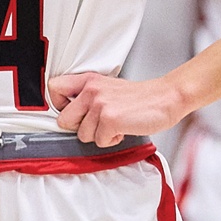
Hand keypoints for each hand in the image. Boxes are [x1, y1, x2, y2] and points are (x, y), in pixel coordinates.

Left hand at [49, 71, 188, 147]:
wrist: (166, 98)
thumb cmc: (140, 97)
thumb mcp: (107, 87)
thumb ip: (88, 96)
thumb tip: (70, 115)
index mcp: (88, 80)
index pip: (53, 88)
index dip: (59, 106)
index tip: (72, 113)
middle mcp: (90, 90)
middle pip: (64, 120)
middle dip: (80, 128)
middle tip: (97, 125)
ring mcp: (99, 104)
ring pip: (82, 135)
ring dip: (99, 135)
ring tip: (115, 125)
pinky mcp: (110, 119)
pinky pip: (100, 141)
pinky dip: (112, 140)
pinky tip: (123, 130)